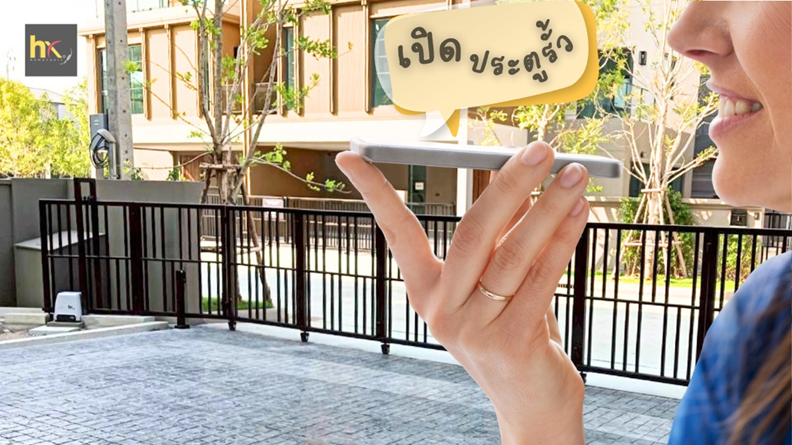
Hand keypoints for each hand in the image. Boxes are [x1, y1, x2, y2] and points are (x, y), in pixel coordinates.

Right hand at [335, 141, 587, 444]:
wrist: (530, 402)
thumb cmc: (513, 333)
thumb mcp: (497, 283)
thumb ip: (502, 236)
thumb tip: (519, 181)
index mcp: (426, 291)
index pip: (396, 232)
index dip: (376, 193)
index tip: (350, 158)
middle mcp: (441, 309)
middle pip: (472, 233)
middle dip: (508, 185)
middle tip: (538, 150)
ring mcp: (473, 330)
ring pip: (513, 254)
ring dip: (549, 208)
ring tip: (573, 175)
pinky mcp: (510, 343)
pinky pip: (541, 278)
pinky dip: (563, 240)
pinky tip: (579, 213)